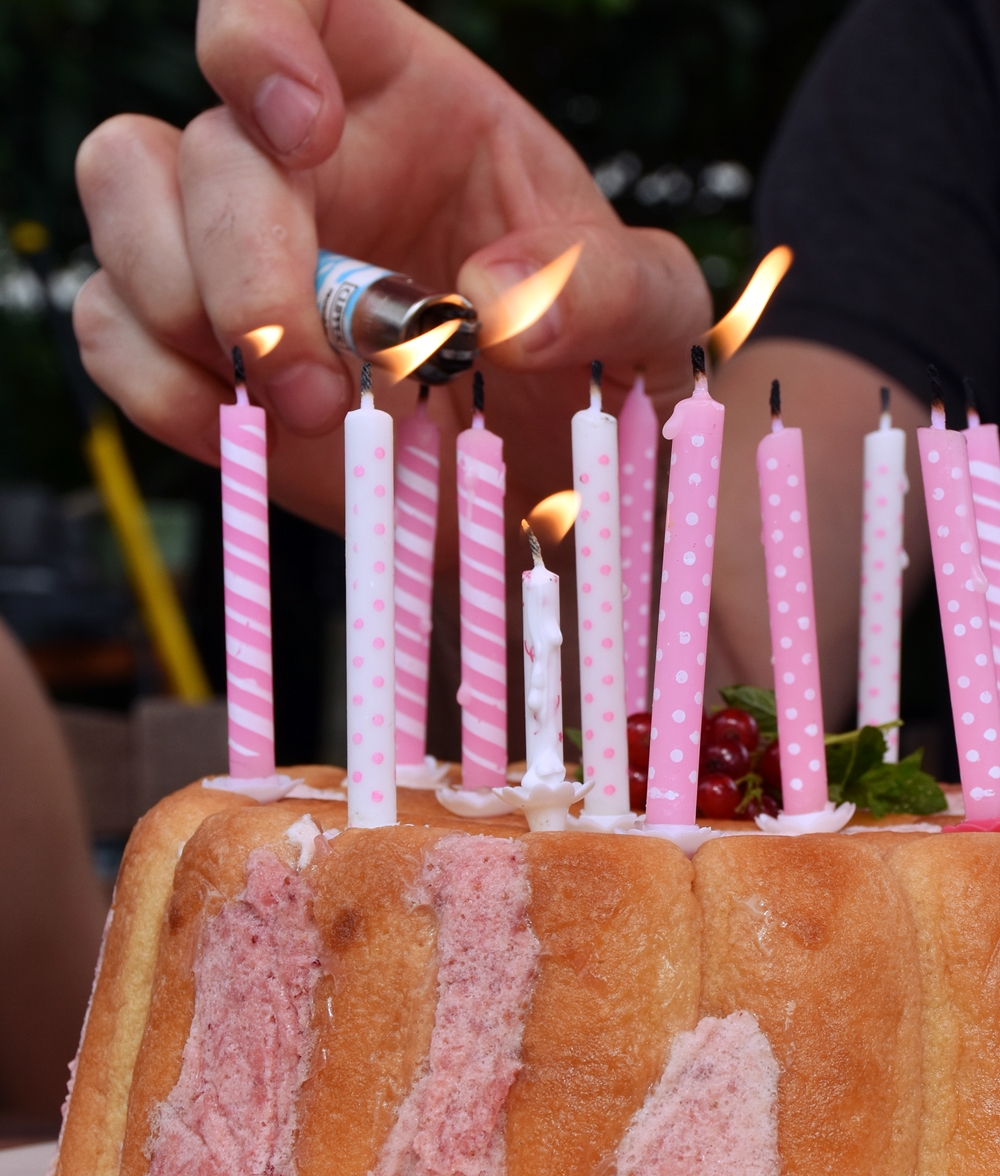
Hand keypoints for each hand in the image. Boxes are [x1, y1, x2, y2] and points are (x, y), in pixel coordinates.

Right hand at [73, 0, 709, 561]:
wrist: (548, 471)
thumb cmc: (591, 358)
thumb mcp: (649, 311)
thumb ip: (606, 287)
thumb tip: (496, 304)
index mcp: (406, 96)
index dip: (263, 33)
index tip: (301, 130)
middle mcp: (304, 159)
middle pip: (203, 145)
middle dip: (246, 270)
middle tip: (320, 383)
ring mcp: (236, 249)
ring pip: (122, 203)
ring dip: (180, 308)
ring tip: (293, 405)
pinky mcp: (201, 347)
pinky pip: (111, 329)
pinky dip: (159, 385)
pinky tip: (248, 429)